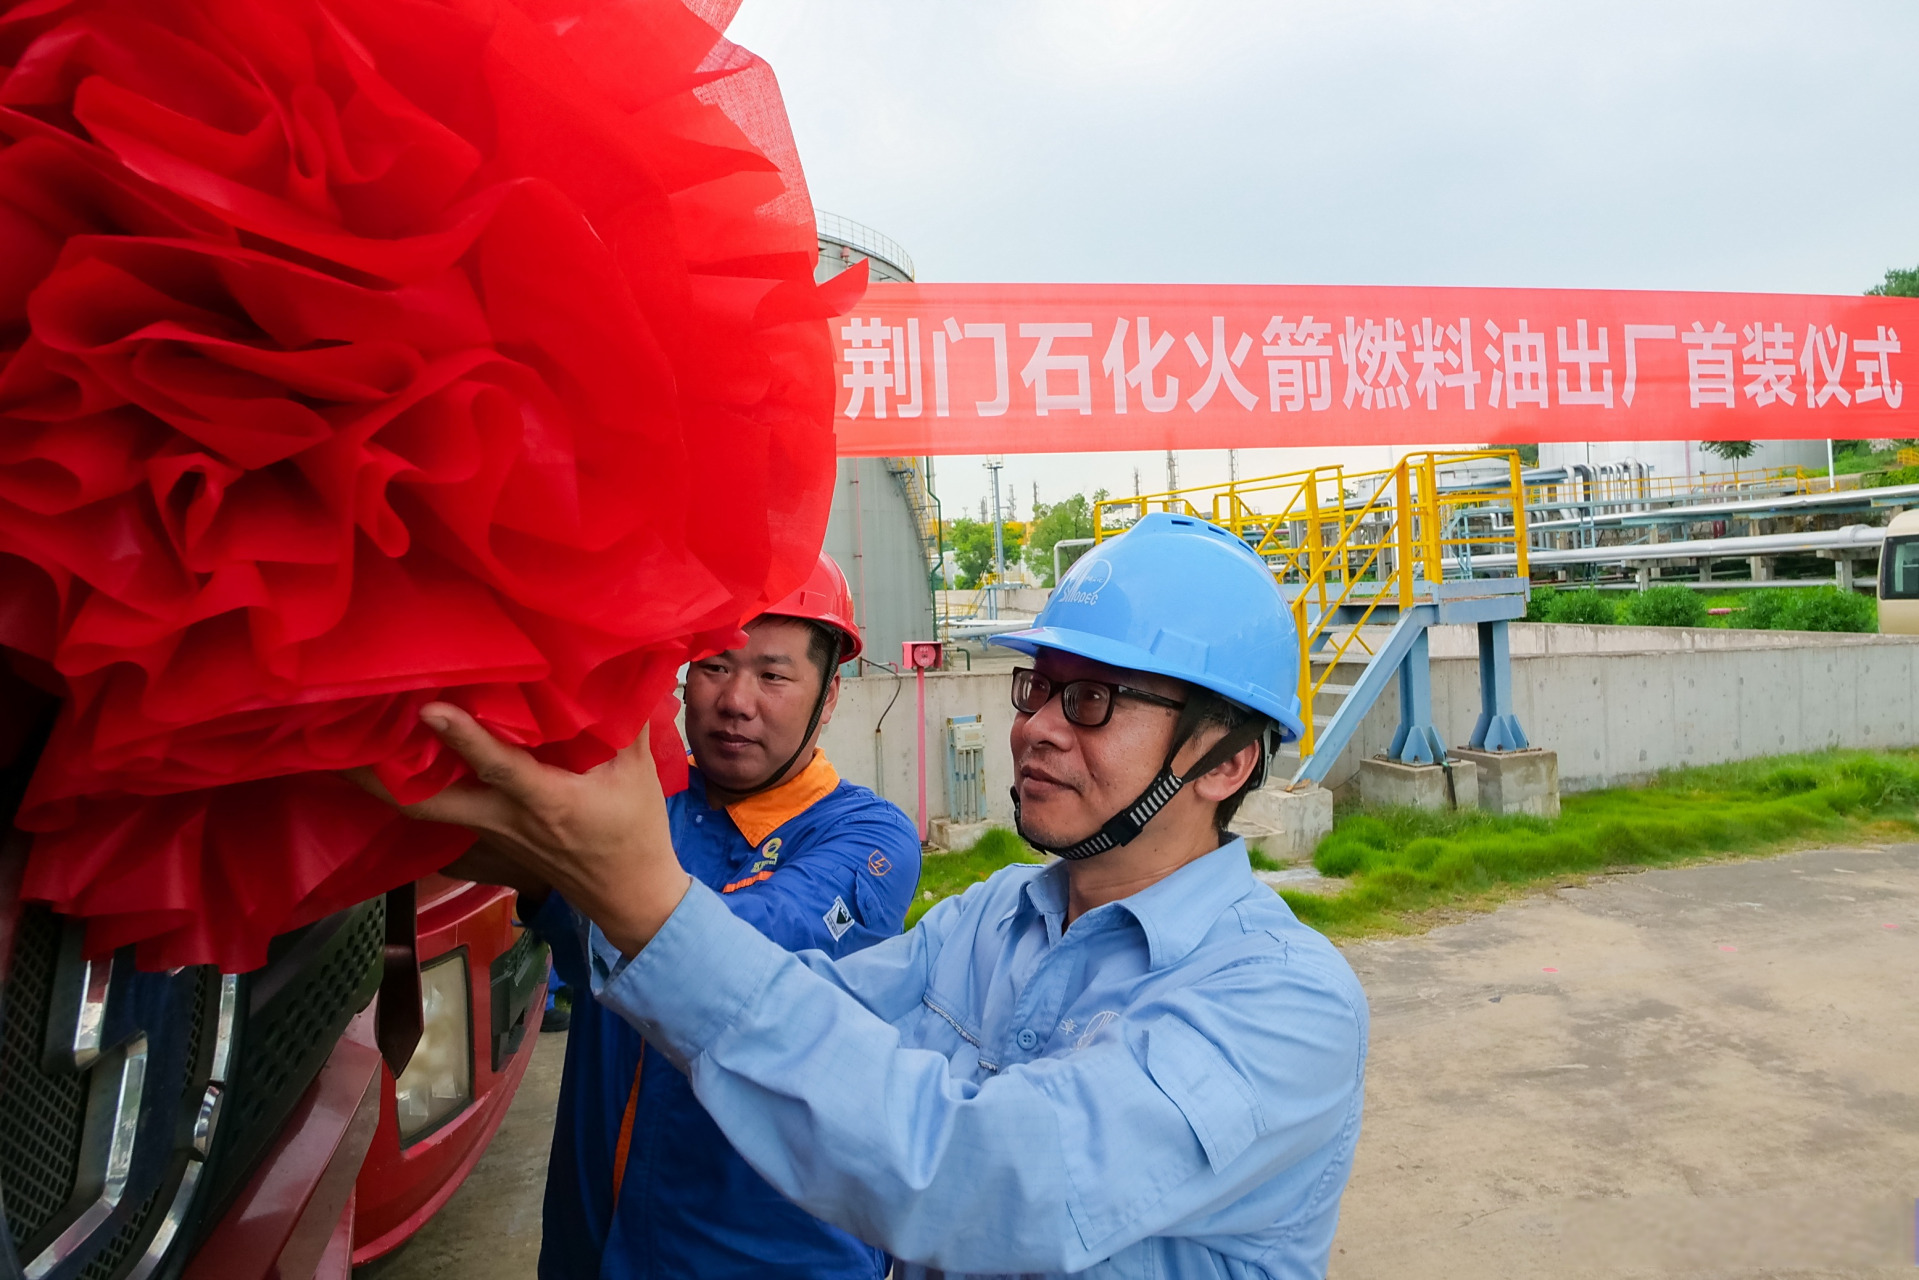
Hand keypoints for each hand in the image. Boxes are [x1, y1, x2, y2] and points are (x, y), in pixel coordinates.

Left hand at [353, 705, 690, 955]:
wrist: (626, 896)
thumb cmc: (634, 831)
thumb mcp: (639, 773)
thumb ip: (624, 720)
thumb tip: (617, 662)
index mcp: (547, 800)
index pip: (500, 767)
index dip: (465, 738)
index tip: (428, 708)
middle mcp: (506, 819)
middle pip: (429, 803)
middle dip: (380, 776)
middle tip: (335, 741)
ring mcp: (491, 834)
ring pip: (426, 810)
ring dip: (385, 784)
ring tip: (344, 747)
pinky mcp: (487, 840)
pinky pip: (441, 814)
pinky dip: (410, 792)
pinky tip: (389, 767)